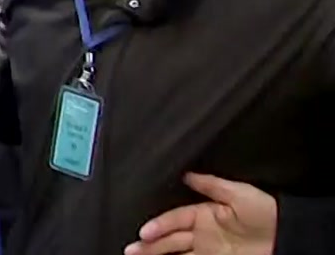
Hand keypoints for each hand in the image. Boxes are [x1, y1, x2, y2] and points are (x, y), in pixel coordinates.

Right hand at [124, 173, 276, 254]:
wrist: (289, 236)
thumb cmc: (266, 212)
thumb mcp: (238, 193)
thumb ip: (211, 185)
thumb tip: (186, 174)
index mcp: (203, 213)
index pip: (174, 219)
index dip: (159, 225)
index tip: (145, 233)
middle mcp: (201, 233)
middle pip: (169, 239)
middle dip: (149, 245)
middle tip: (131, 250)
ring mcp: (207, 250)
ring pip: (174, 253)